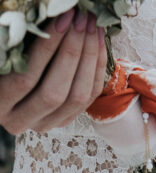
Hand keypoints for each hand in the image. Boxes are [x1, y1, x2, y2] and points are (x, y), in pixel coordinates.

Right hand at [0, 9, 106, 133]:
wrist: (11, 91)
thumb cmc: (4, 66)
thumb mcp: (6, 57)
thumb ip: (19, 46)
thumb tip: (54, 19)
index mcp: (0, 104)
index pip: (26, 79)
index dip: (47, 48)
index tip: (63, 19)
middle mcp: (23, 120)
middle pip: (56, 93)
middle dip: (72, 53)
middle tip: (82, 22)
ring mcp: (48, 123)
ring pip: (78, 97)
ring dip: (89, 59)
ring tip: (93, 29)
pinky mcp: (66, 119)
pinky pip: (90, 97)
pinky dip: (97, 69)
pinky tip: (99, 45)